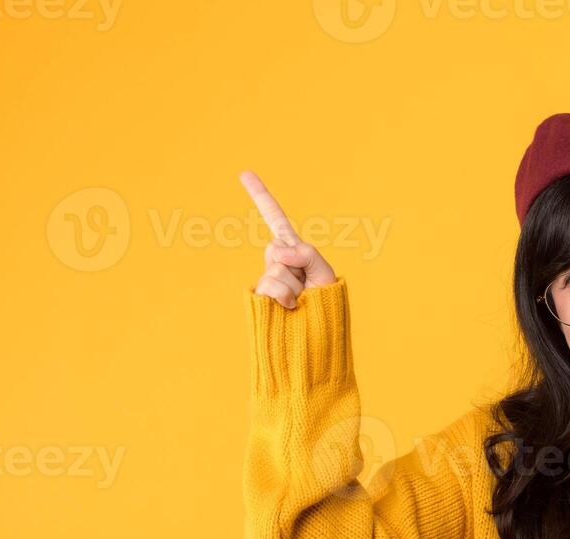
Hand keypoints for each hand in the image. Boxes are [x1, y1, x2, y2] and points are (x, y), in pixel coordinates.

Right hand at [238, 170, 335, 308]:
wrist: (318, 334)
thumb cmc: (325, 305)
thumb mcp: (325, 273)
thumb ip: (306, 254)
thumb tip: (277, 250)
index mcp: (292, 252)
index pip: (275, 219)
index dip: (261, 196)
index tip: (244, 172)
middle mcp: (276, 263)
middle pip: (277, 248)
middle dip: (297, 266)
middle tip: (306, 286)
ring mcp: (266, 280)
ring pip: (276, 270)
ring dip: (295, 288)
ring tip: (301, 301)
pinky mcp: (260, 297)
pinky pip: (272, 287)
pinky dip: (286, 298)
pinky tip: (291, 308)